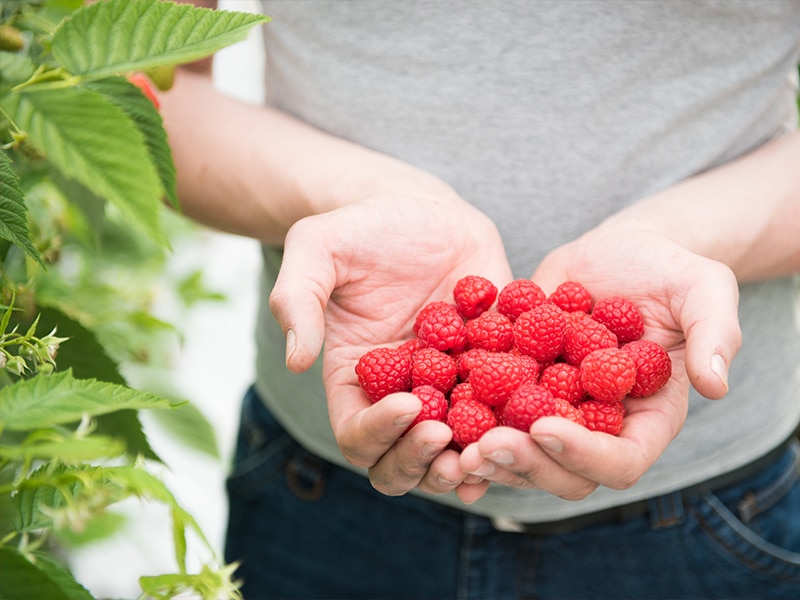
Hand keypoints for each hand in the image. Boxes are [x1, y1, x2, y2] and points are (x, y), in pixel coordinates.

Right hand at [269, 190, 512, 497]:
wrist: (420, 208)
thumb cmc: (360, 228)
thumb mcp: (316, 249)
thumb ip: (298, 300)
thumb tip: (296, 361)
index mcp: (354, 379)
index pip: (357, 434)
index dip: (380, 433)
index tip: (410, 404)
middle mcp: (400, 394)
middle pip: (402, 461)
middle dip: (422, 463)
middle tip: (446, 441)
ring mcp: (449, 388)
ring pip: (454, 451)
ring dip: (469, 461)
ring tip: (489, 447)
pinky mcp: (492, 368)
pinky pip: (503, 412)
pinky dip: (513, 430)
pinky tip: (528, 432)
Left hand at [460, 224, 741, 499]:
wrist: (613, 251)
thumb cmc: (666, 268)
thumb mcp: (703, 288)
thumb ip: (714, 332)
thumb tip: (716, 385)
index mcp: (643, 419)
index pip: (619, 460)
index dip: (584, 453)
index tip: (547, 426)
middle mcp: (594, 426)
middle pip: (560, 469)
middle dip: (524, 463)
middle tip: (486, 445)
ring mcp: (550, 409)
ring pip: (515, 450)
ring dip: (482, 449)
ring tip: (445, 434)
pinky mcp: (514, 387)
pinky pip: (484, 410)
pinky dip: (457, 411)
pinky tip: (427, 400)